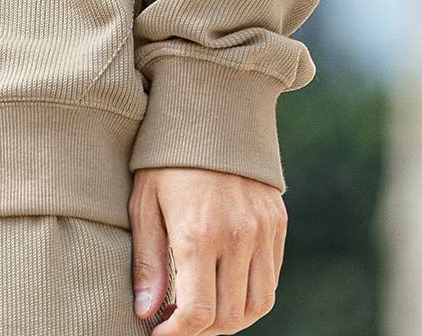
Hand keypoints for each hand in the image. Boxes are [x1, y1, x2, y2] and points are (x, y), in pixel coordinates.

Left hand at [129, 166, 285, 333]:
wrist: (212, 108)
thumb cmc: (166, 155)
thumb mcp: (144, 202)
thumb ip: (147, 261)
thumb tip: (146, 313)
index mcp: (198, 232)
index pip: (198, 313)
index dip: (178, 334)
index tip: (160, 332)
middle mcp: (237, 236)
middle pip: (229, 316)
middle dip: (202, 330)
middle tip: (179, 323)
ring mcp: (262, 230)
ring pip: (257, 304)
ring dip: (232, 320)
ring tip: (205, 313)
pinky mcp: (276, 223)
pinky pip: (271, 279)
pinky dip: (252, 296)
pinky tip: (227, 289)